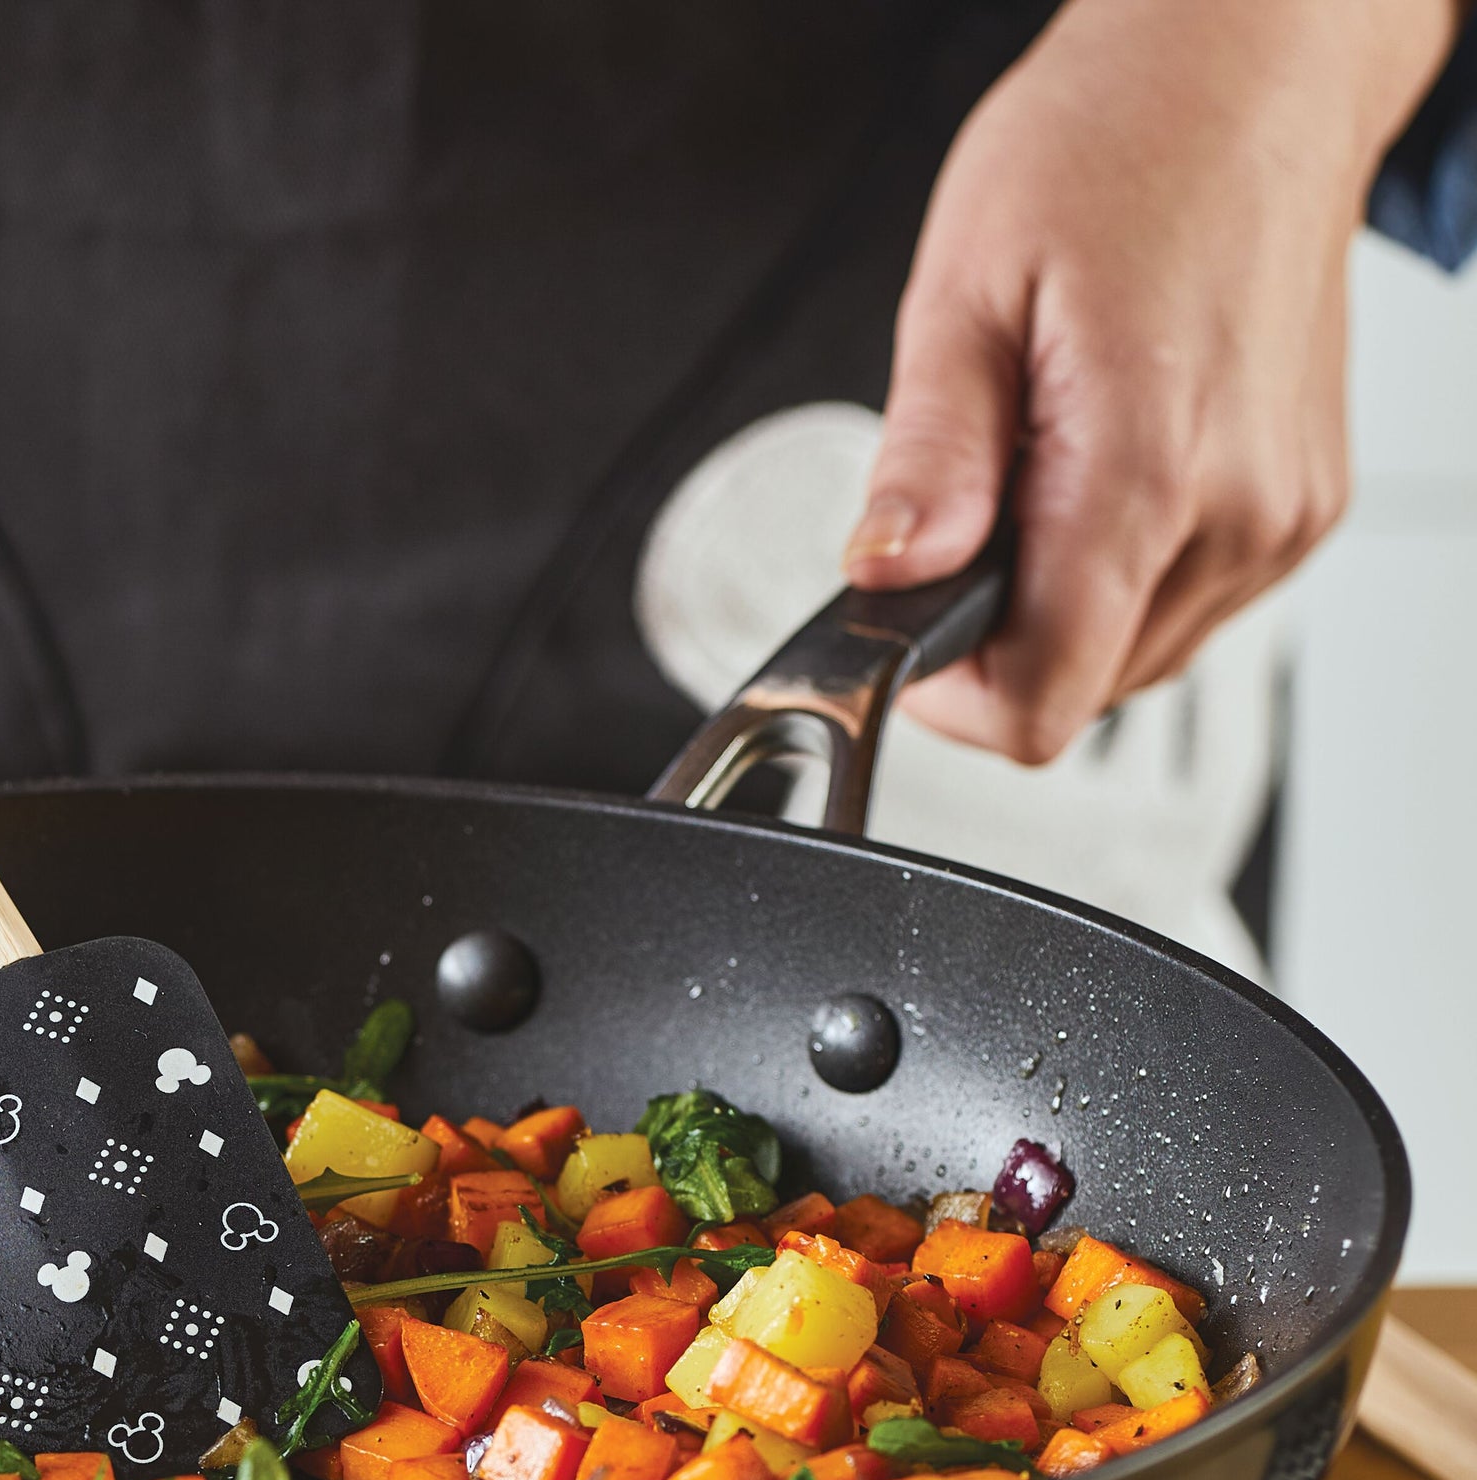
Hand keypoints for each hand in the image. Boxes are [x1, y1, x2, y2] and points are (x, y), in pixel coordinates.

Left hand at [844, 0, 1460, 763]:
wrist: (1250, 70)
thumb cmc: (1115, 145)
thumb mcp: (964, 293)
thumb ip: (927, 459)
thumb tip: (886, 573)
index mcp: (1146, 470)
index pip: (1042, 702)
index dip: (952, 697)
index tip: (912, 626)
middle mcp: (1239, 513)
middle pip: (1082, 690)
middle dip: (1003, 630)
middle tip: (978, 504)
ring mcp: (1281, 519)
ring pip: (1132, 657)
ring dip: (1065, 600)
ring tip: (1048, 462)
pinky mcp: (1301, 510)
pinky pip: (1184, 604)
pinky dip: (1125, 566)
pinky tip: (1107, 464)